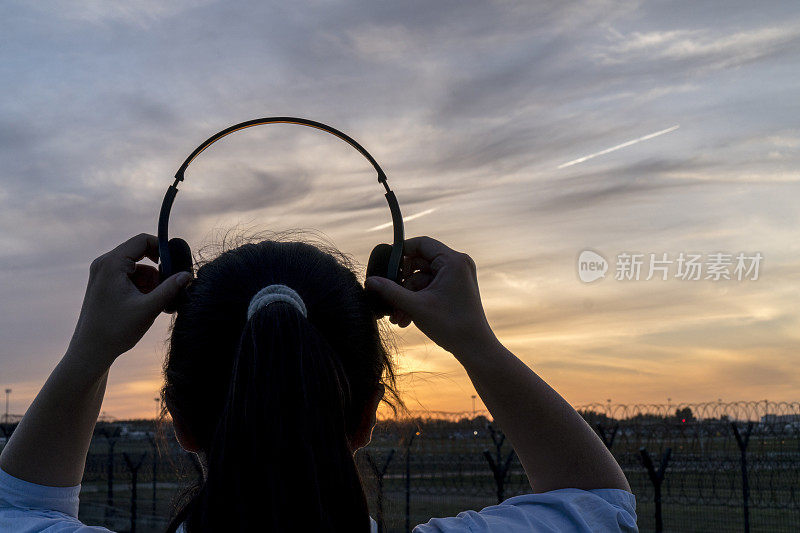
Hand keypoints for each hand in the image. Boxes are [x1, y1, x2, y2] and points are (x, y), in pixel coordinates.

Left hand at [68, 233, 191, 362]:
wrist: (91, 350)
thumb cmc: (116, 330)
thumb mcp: (148, 308)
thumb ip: (170, 289)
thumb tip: (187, 275)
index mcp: (111, 264)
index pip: (142, 240)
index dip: (163, 248)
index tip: (176, 265)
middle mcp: (104, 264)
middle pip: (140, 254)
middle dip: (158, 270)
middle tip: (169, 288)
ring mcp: (103, 274)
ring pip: (137, 268)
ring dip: (151, 282)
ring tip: (156, 303)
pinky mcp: (104, 284)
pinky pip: (130, 277)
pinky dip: (142, 287)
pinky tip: (146, 305)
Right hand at [365, 236, 497, 356]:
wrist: (474, 348)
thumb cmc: (451, 326)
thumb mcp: (416, 306)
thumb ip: (391, 291)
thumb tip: (369, 281)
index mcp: (453, 261)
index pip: (421, 244)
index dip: (400, 252)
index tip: (384, 266)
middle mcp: (457, 264)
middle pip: (419, 263)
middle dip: (402, 285)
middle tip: (388, 299)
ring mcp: (456, 277)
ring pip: (421, 279)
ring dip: (407, 297)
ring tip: (398, 318)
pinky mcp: (454, 288)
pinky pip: (429, 288)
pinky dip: (417, 300)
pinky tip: (406, 319)